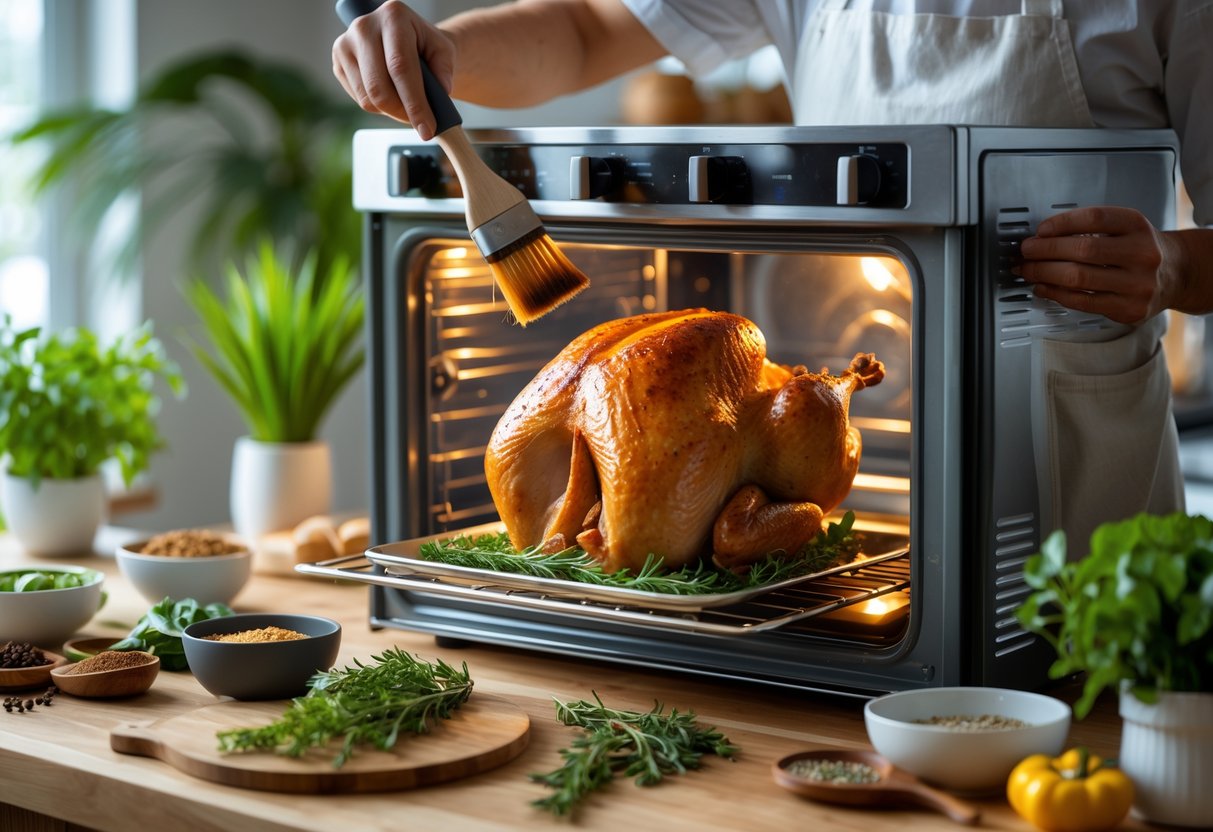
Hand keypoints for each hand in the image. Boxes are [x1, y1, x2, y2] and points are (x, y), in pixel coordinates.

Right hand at [332, 1, 455, 138]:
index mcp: (392, 17)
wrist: (406, 38)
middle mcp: (364, 27)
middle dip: (402, 113)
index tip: (427, 128)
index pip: (400, 67)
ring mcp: (345, 44)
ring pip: (367, 98)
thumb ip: (445, 70)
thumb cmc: (424, 45)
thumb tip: (440, 92)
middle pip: (379, 87)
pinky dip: (378, 107)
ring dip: (391, 112)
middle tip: (420, 124)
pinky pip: (359, 99)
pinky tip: (391, 95)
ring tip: (407, 106)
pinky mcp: (338, 63)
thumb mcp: (443, 50)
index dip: (414, 103)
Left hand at [1017, 206, 1177, 324]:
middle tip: (1026, 251)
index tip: (1040, 230)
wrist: (1177, 274)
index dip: (1062, 223)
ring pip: (1079, 278)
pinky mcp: (1130, 309)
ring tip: (1028, 270)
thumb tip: (1042, 238)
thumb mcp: (1125, 228)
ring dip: (1044, 273)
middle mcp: (1142, 253)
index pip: (1095, 218)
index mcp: (1138, 226)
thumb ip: (1090, 229)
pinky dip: (1056, 294)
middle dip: (1045, 251)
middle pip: (1083, 249)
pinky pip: (1082, 302)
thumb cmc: (1140, 248)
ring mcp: (1138, 284)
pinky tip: (1043, 287)